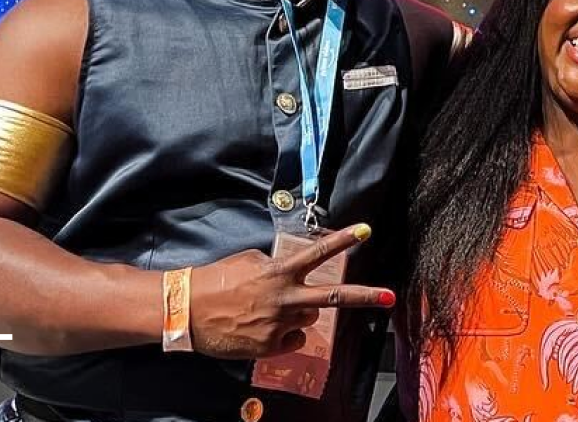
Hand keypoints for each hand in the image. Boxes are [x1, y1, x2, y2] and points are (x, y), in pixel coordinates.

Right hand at [185, 224, 393, 358]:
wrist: (187, 312)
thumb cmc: (215, 282)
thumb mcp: (248, 262)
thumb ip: (274, 266)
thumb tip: (289, 272)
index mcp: (279, 272)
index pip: (318, 253)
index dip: (344, 241)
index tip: (366, 231)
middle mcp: (285, 298)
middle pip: (333, 298)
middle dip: (365, 297)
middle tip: (390, 298)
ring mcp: (280, 324)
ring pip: (309, 318)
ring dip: (300, 312)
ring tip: (270, 309)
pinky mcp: (271, 346)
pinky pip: (294, 339)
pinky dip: (287, 334)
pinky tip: (264, 328)